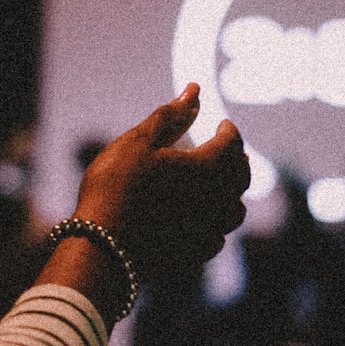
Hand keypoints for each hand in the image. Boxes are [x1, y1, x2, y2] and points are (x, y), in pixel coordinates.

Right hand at [73, 83, 249, 281]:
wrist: (103, 246)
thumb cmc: (116, 186)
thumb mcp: (139, 142)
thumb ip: (170, 116)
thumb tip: (194, 91)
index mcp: (206, 168)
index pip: (232, 143)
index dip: (229, 130)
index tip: (222, 124)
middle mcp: (217, 200)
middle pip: (241, 176)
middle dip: (236, 158)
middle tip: (225, 148)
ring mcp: (210, 230)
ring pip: (236, 210)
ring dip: (232, 192)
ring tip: (218, 182)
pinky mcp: (198, 254)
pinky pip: (219, 236)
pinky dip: (217, 222)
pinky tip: (204, 217)